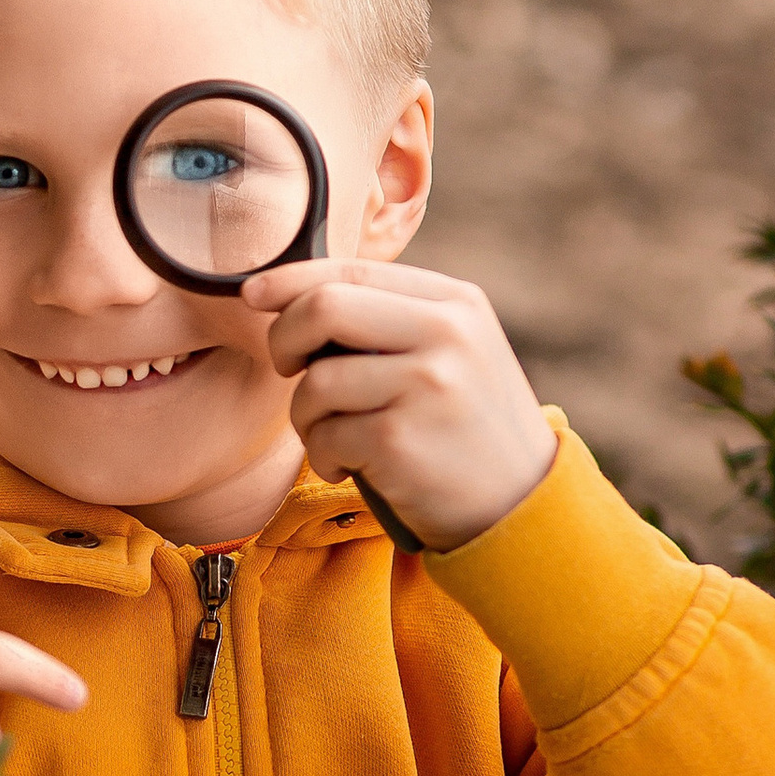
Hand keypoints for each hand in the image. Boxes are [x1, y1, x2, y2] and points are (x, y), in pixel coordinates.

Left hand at [238, 258, 554, 553]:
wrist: (522, 506)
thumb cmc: (468, 426)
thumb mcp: (455, 351)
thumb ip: (392, 319)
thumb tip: (291, 294)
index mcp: (455, 302)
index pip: (352, 269)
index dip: (289, 279)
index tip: (252, 294)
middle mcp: (446, 334)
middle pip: (322, 307)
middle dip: (284, 339)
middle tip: (287, 369)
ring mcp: (426, 386)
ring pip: (315, 382)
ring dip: (306, 416)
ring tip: (334, 437)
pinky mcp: (401, 441)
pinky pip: (324, 436)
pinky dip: (323, 458)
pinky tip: (351, 468)